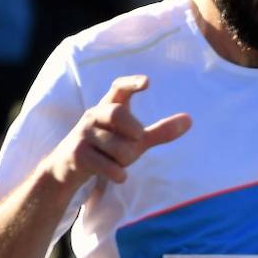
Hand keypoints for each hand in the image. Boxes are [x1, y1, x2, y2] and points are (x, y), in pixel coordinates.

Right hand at [43, 75, 190, 190]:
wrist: (67, 168)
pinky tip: (117, 175)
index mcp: (108, 107)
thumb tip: (190, 119)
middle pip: (118, 114)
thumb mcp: (135, 140)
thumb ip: (161, 131)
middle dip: (133, 130)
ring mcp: (82, 134)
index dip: (131, 83)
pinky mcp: (76, 154)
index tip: (148, 82)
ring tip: (115, 161)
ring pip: (118, 148)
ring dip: (125, 160)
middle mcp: (93, 115)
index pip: (118, 88)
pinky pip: (108, 166)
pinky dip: (118, 174)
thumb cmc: (107, 149)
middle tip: (136, 139)